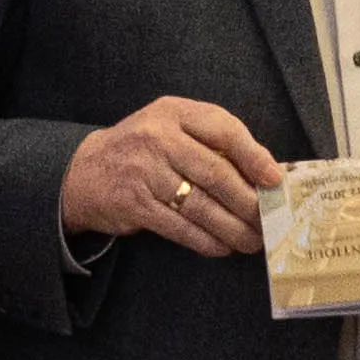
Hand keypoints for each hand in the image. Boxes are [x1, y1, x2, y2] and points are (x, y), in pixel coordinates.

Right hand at [62, 95, 287, 257]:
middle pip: (215, 173)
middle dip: (248, 202)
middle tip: (269, 220)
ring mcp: (144, 172)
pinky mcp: (134, 204)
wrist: (84, 171)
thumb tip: (263, 172)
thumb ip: (211, 141)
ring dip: (232, 228)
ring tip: (253, 240)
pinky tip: (223, 247)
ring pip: (200, 205)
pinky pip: (180, 227)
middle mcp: (158, 138)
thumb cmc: (143, 150)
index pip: (223, 129)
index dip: (254, 156)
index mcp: (174, 112)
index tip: (275, 180)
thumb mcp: (172, 127)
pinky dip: (206, 241)